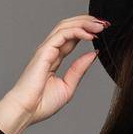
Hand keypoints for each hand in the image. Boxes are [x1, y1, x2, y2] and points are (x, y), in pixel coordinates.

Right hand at [0, 14, 108, 133]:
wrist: (27, 111)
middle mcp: (50, 50)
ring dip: (84, 23)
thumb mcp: (68, 86)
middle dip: (87, 22)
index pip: (72, 37)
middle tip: (105, 24)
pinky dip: (77, 31)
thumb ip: (79, 69)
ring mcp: (46, 49)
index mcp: (55, 58)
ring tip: (100, 25)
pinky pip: (62, 34)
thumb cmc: (42, 103)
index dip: (87, 31)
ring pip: (66, 26)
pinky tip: (90, 35)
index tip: (103, 31)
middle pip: (69, 27)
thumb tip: (93, 54)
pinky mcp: (44, 51)